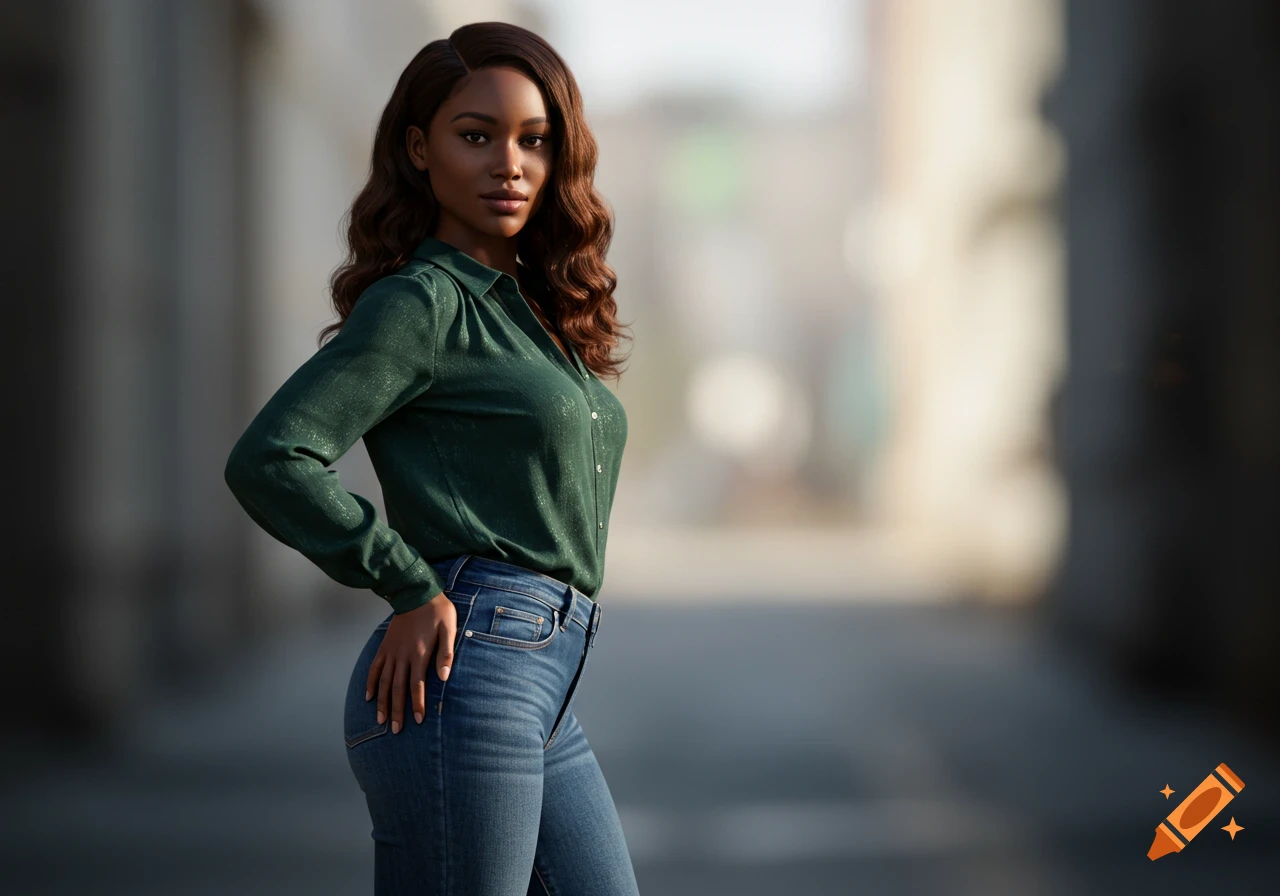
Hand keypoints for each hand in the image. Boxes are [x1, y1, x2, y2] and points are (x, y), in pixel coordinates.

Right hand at [365, 592, 455, 732]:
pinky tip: (369, 697)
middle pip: (398, 688)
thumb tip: (445, 676)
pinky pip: (375, 667)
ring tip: (381, 721)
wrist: (416, 592)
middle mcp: (403, 655)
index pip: (417, 685)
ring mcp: (391, 651)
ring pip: (385, 681)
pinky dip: (371, 683)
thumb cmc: (438, 611)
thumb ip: (446, 653)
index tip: (417, 720)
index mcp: (420, 653)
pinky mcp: (385, 646)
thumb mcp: (449, 628)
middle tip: (396, 730)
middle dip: (398, 710)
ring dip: (383, 702)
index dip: (417, 703)